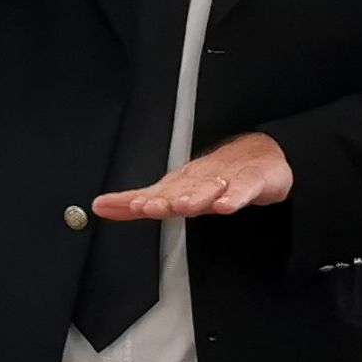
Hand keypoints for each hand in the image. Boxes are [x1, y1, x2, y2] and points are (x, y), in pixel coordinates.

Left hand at [93, 131, 292, 222]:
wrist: (262, 154)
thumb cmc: (217, 176)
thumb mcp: (177, 192)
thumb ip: (139, 203)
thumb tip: (100, 207)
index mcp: (180, 184)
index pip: (153, 193)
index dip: (139, 201)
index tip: (123, 207)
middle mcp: (199, 180)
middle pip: (179, 191)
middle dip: (162, 199)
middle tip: (146, 207)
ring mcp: (227, 180)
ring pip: (209, 189)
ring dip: (194, 197)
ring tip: (181, 205)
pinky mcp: (253, 181)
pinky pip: (244, 189)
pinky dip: (235, 196)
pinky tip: (225, 204)